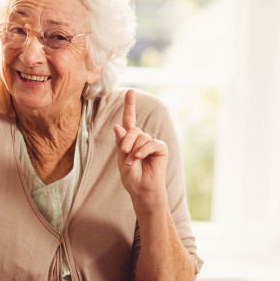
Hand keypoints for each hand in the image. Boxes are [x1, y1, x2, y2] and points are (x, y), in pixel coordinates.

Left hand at [113, 89, 167, 203]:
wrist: (141, 189)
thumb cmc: (131, 176)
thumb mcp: (121, 157)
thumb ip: (121, 142)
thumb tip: (117, 126)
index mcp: (131, 139)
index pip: (130, 119)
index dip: (130, 105)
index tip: (129, 91)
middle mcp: (142, 138)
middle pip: (134, 129)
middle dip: (127, 140)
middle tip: (124, 153)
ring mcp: (152, 142)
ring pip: (142, 136)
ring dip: (134, 149)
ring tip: (132, 161)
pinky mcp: (161, 148)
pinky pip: (151, 143)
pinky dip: (143, 150)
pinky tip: (139, 157)